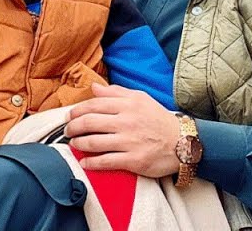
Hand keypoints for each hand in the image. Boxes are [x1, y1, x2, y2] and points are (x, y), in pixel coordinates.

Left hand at [63, 84, 182, 177]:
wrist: (184, 143)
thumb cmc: (159, 119)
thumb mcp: (141, 99)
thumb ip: (116, 92)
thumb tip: (94, 87)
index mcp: (127, 104)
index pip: (93, 105)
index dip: (76, 111)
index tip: (69, 116)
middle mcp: (126, 121)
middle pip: (89, 122)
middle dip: (72, 127)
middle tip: (67, 131)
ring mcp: (130, 141)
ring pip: (94, 142)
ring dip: (78, 144)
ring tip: (74, 144)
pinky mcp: (134, 160)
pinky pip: (106, 161)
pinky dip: (91, 163)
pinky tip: (84, 163)